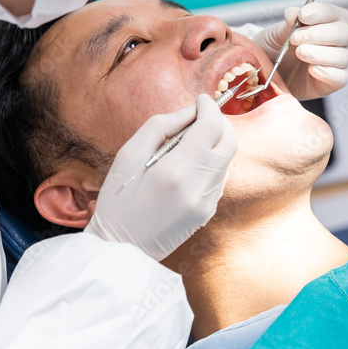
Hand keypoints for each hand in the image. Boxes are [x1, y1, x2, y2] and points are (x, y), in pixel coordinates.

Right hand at [85, 94, 236, 261]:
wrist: (121, 248)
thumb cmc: (118, 199)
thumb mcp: (128, 155)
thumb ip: (160, 126)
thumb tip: (189, 112)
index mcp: (173, 170)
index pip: (210, 127)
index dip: (209, 107)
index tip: (201, 100)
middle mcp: (196, 187)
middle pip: (229, 142)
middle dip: (219, 123)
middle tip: (201, 116)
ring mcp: (205, 203)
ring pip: (227, 160)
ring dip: (215, 143)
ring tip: (190, 141)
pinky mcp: (207, 214)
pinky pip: (218, 178)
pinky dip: (210, 163)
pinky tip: (189, 164)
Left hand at [253, 2, 347, 99]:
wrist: (274, 71)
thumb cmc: (280, 46)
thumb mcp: (278, 32)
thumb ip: (289, 23)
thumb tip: (293, 13)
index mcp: (333, 19)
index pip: (332, 13)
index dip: (318, 13)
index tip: (302, 16)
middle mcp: (344, 38)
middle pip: (343, 33)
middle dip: (318, 34)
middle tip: (295, 38)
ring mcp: (343, 60)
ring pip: (342, 56)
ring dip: (319, 54)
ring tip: (300, 53)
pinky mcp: (338, 80)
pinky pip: (340, 77)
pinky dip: (326, 73)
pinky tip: (311, 70)